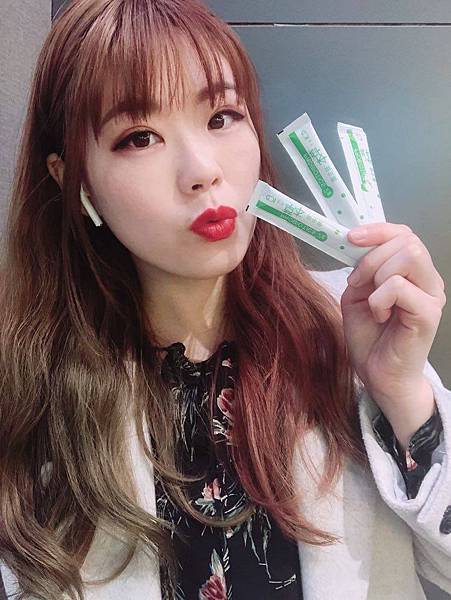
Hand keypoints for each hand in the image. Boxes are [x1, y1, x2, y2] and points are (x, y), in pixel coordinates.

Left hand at [341, 223, 446, 429]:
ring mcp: (431, 296)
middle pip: (407, 240)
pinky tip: (379, 315)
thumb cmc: (371, 337)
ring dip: (378, 274)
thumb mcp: (358, 294)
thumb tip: (357, 245)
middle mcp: (428, 280)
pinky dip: (379, 298)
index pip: (404, 234)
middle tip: (357, 282)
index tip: (350, 238)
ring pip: (409, 256)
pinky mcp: (428, 313)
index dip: (377, 230)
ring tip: (371, 301)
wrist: (379, 375)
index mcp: (413, 272)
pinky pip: (399, 286)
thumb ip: (362, 269)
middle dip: (372, 256)